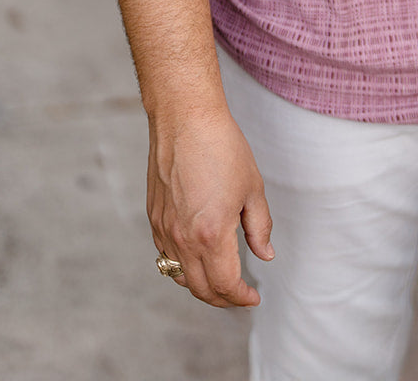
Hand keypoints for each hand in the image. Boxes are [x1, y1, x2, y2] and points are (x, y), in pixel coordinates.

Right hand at [147, 107, 273, 306]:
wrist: (185, 119)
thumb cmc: (222, 147)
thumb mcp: (252, 188)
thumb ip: (259, 227)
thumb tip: (264, 255)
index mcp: (211, 234)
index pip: (225, 285)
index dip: (241, 298)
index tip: (253, 297)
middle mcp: (182, 238)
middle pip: (200, 289)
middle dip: (222, 299)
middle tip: (239, 295)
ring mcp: (164, 229)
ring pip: (179, 276)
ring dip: (201, 285)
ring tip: (220, 279)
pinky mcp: (153, 217)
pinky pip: (165, 256)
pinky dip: (181, 267)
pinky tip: (197, 256)